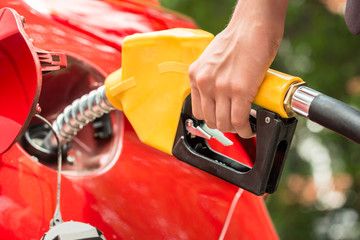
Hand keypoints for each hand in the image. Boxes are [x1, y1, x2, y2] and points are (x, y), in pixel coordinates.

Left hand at [189, 0, 288, 137]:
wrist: (254, 25)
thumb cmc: (238, 38)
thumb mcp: (212, 60)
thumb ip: (211, 78)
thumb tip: (218, 96)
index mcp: (195, 75)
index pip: (198, 110)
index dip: (212, 118)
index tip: (222, 118)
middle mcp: (204, 82)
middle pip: (210, 120)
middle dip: (224, 125)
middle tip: (235, 123)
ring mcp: (220, 87)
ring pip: (224, 124)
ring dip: (235, 129)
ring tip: (244, 125)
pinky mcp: (239, 90)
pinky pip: (239, 121)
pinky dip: (245, 129)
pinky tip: (250, 128)